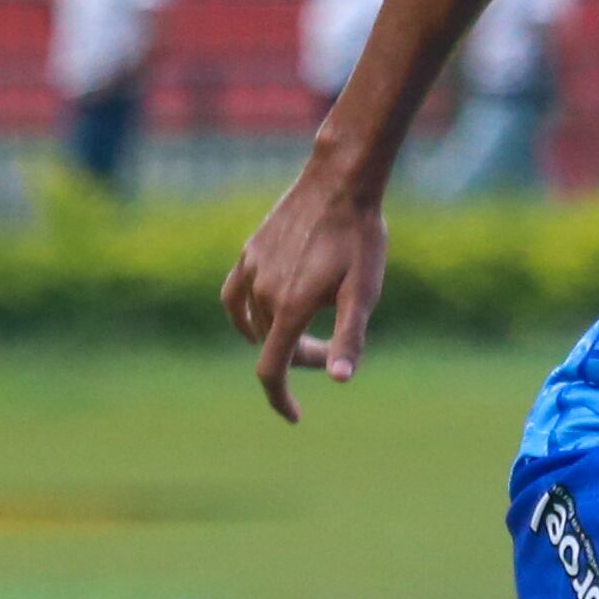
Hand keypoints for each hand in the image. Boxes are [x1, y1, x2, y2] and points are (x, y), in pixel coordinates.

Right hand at [221, 161, 389, 423]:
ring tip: (311, 324)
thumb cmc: (360, 238)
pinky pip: (234, 296)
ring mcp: (251, 269)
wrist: (341, 182)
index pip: (272, 370)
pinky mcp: (249, 252)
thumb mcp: (364, 292)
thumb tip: (339, 380)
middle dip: (300, 356)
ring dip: (280, 334)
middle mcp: (263, 291)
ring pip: (256, 322)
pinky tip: (259, 317)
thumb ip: (349, 338)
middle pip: (273, 345)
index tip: (294, 416)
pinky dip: (245, 316)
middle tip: (333, 348)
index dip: (281, 398)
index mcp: (290, 306)